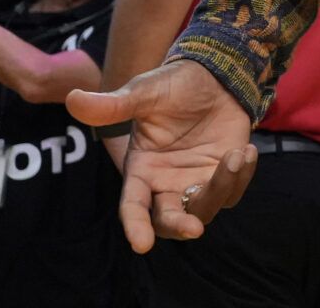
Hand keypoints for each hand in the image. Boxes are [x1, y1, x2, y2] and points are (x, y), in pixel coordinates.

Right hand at [67, 60, 256, 252]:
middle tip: (194, 228)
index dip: (135, 225)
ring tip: (235, 155)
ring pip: (204, 207)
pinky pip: (232, 190)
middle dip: (180, 226)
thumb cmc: (173, 86)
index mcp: (142, 169)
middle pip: (168, 220)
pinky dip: (241, 177)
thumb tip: (73, 99)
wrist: (213, 75)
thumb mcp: (145, 93)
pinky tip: (246, 151)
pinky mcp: (224, 175)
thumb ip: (114, 105)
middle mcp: (166, 183)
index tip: (141, 244)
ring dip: (220, 189)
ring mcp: (196, 182)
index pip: (133, 205)